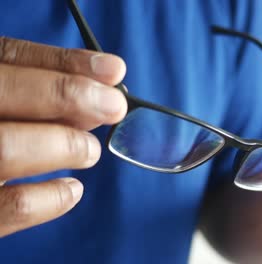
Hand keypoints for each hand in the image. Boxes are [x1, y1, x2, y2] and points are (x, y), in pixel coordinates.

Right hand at [0, 37, 126, 236]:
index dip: (65, 64)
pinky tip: (73, 189)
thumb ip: (40, 85)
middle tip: (113, 107)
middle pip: (3, 94)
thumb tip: (103, 89)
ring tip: (90, 151)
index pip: (8, 56)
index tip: (113, 72)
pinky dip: (50, 198)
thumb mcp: (2, 91)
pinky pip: (10, 208)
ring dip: (63, 146)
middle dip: (68, 96)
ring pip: (6, 150)